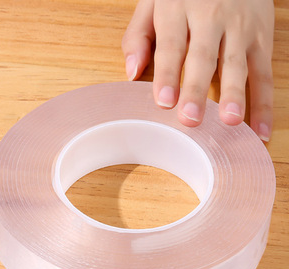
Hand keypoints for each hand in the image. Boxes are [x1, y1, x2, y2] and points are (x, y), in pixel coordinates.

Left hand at [122, 0, 274, 140]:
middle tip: (190, 117)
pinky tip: (259, 128)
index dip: (167, 74)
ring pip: (236, 64)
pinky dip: (263, 102)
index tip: (164, 101)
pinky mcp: (261, 36)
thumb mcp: (153, 2)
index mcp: (178, 7)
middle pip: (203, 57)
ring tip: (230, 121)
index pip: (171, 45)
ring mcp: (239, 26)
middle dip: (196, 89)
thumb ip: (139, 36)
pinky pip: (264, 72)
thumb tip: (131, 73)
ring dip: (235, 94)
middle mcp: (210, 15)